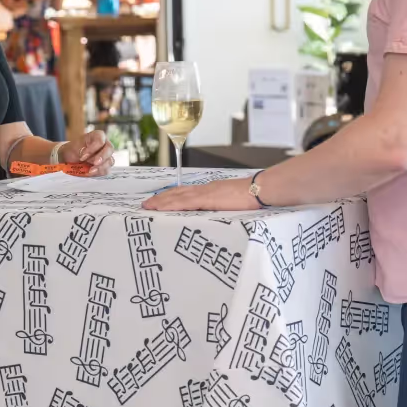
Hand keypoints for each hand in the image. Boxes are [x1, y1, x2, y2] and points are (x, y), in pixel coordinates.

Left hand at [58, 130, 114, 176]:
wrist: (71, 158)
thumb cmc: (74, 149)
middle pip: (109, 149)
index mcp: (98, 136)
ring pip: (110, 161)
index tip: (83, 156)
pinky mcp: (105, 166)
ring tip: (89, 170)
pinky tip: (90, 172)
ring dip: (100, 167)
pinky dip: (98, 172)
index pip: (100, 141)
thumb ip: (81, 150)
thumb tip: (87, 156)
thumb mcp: (75, 147)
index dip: (93, 149)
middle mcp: (105, 144)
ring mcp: (107, 156)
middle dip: (102, 157)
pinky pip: (106, 170)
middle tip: (94, 163)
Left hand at [142, 178, 259, 210]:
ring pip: (178, 196)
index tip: (159, 200)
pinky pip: (185, 202)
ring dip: (162, 202)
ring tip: (149, 207)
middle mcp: (205, 189)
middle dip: (161, 199)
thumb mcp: (232, 204)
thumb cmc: (251, 198)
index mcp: (210, 191)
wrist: (260, 189)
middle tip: (146, 204)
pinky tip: (162, 208)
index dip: (171, 196)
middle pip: (177, 193)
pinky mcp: (208, 198)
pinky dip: (172, 205)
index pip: (185, 193)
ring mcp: (205, 193)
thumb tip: (216, 217)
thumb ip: (222, 208)